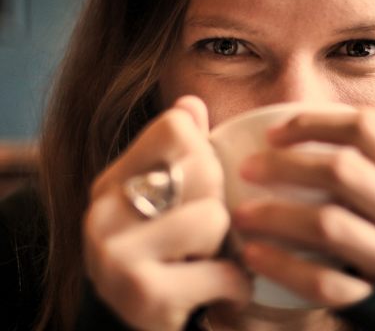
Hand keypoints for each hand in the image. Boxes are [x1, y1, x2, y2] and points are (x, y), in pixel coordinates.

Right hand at [84, 96, 250, 330]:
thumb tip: (192, 102)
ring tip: (207, 260)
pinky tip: (221, 290)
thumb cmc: (161, 254)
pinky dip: (236, 285)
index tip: (200, 188)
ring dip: (226, 247)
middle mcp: (104, 210)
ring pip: (213, 217)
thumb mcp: (164, 200)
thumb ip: (180, 151)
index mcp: (112, 179)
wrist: (132, 325)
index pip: (177, 127)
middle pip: (202, 168)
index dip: (205, 154)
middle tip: (206, 233)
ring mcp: (117, 253)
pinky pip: (223, 272)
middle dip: (219, 203)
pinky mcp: (144, 295)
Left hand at [234, 107, 374, 306]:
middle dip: (284, 165)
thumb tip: (359, 120)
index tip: (273, 133)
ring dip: (275, 216)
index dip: (314, 123)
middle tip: (247, 168)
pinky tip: (253, 255)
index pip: (367, 128)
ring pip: (329, 226)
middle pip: (343, 171)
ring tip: (240, 215)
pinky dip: (284, 267)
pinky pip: (324, 282)